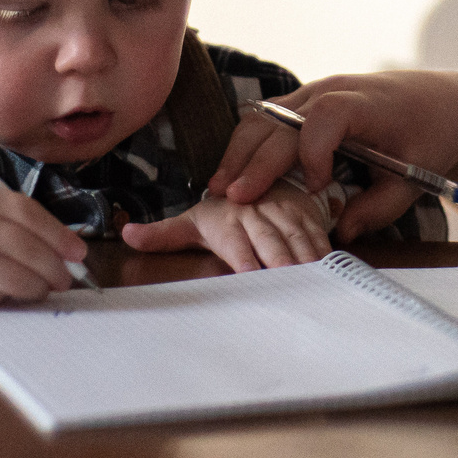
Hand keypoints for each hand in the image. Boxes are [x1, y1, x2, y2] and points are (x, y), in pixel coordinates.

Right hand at [0, 183, 92, 306]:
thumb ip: (12, 217)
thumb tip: (59, 242)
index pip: (33, 216)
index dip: (61, 236)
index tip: (78, 252)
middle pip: (32, 249)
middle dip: (55, 268)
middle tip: (66, 277)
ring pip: (20, 277)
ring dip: (38, 287)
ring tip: (43, 287)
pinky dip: (9, 295)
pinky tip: (10, 291)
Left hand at [122, 181, 334, 271]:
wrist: (256, 173)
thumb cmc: (223, 209)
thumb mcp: (192, 220)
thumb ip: (162, 234)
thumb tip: (126, 236)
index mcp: (228, 219)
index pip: (236, 243)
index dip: (245, 259)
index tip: (250, 276)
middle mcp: (257, 214)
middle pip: (271, 241)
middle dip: (281, 262)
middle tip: (290, 285)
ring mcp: (284, 213)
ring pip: (298, 237)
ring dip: (307, 260)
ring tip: (315, 284)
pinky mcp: (306, 213)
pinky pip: (318, 233)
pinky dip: (325, 252)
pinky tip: (331, 271)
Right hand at [208, 70, 457, 243]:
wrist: (439, 102)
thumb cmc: (430, 136)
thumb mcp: (416, 177)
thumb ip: (379, 207)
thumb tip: (342, 234)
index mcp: (362, 103)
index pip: (325, 118)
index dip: (313, 153)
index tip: (316, 187)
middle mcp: (330, 91)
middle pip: (280, 118)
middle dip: (255, 159)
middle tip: (230, 197)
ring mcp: (313, 93)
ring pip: (264, 116)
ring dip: (240, 151)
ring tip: (219, 188)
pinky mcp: (304, 103)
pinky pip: (268, 119)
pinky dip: (248, 145)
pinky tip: (234, 175)